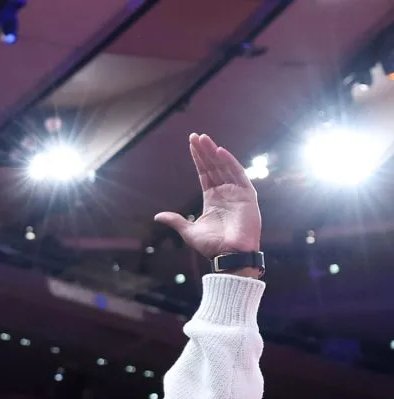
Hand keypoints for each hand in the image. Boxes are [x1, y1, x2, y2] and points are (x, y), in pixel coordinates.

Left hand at [154, 133, 261, 259]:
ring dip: (214, 152)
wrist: (229, 256)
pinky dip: (230, 162)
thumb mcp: (189, 231)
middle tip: (195, 136)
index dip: (198, 159)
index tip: (191, 144)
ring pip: (224, 167)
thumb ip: (176, 220)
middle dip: (204, 151)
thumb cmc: (212, 246)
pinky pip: (239, 175)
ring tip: (204, 139)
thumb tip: (158, 216)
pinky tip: (219, 151)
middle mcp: (225, 193)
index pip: (205, 174)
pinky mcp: (248, 196)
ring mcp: (237, 193)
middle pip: (214, 167)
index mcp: (213, 199)